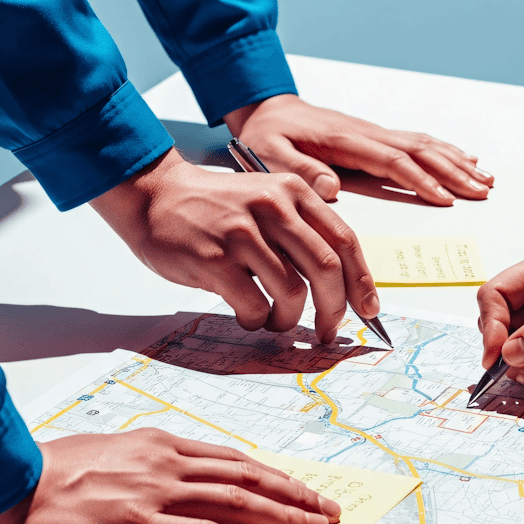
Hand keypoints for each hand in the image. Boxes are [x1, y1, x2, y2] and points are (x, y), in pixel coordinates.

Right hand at [0, 430, 340, 523]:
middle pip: (248, 478)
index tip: (301, 488)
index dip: (274, 475)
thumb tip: (177, 472)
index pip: (233, 459)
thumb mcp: (109, 451)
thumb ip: (149, 460)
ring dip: (284, 517)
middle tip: (329, 509)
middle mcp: (167, 463)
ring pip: (238, 503)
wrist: (10, 485)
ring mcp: (156, 494)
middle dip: (295, 494)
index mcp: (160, 443)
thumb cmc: (50, 470)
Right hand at [91, 147, 378, 342]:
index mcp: (293, 192)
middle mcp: (273, 207)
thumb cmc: (214, 208)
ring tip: (276, 322)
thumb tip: (340, 286)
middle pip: (327, 268)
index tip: (369, 311)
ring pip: (292, 291)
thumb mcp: (266, 201)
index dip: (362, 281)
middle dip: (335, 309)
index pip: (344, 240)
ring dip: (290, 319)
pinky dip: (258, 320)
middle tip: (328, 332)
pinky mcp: (215, 259)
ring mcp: (243, 233)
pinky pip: (254, 304)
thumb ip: (300, 231)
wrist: (154, 196)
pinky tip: (248, 316)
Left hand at [224, 94, 493, 205]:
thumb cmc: (265, 134)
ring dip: (455, 161)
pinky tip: (462, 159)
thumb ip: (300, 170)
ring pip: (424, 145)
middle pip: (419, 151)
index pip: (392, 161)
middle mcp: (365, 134)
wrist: (265, 108)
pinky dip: (444, 150)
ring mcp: (373, 133)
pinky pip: (415, 142)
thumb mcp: (269, 155)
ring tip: (484, 178)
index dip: (421, 180)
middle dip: (453, 172)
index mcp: (344, 141)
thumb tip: (332, 188)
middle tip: (481, 191)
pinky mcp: (374, 136)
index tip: (445, 199)